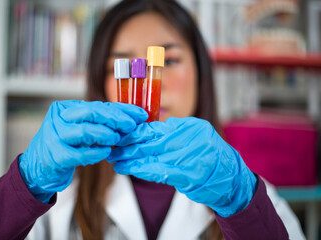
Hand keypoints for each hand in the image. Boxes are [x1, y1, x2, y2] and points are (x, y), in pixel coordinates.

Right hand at [19, 100, 147, 202]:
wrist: (38, 166)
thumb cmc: (65, 144)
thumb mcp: (80, 128)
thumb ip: (99, 121)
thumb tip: (130, 118)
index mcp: (65, 108)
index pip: (97, 105)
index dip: (121, 109)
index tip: (140, 114)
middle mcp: (58, 118)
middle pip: (91, 112)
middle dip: (116, 119)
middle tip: (131, 126)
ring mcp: (55, 136)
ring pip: (85, 131)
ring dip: (106, 135)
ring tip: (116, 140)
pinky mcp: (56, 156)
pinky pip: (81, 153)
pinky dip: (96, 153)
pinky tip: (105, 153)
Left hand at [107, 117, 255, 216]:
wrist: (231, 179)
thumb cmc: (211, 156)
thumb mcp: (196, 134)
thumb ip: (174, 132)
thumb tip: (149, 131)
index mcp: (190, 127)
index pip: (156, 128)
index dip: (135, 132)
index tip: (120, 135)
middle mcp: (189, 140)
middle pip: (151, 141)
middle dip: (129, 145)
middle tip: (112, 147)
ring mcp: (189, 157)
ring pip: (152, 156)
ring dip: (131, 159)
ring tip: (116, 160)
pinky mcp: (187, 175)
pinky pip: (160, 171)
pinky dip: (143, 170)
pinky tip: (130, 169)